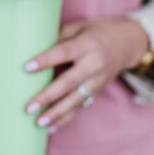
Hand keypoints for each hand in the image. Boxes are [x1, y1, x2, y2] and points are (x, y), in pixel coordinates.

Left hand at [24, 18, 148, 131]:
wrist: (128, 43)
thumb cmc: (97, 32)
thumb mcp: (79, 27)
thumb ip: (59, 37)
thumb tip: (31, 47)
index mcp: (87, 44)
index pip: (64, 52)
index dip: (46, 60)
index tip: (26, 68)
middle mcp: (94, 64)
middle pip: (69, 82)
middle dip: (48, 96)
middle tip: (29, 107)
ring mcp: (97, 80)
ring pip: (76, 100)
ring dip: (57, 113)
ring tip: (38, 122)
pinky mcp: (98, 92)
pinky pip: (81, 107)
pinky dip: (66, 118)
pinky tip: (50, 127)